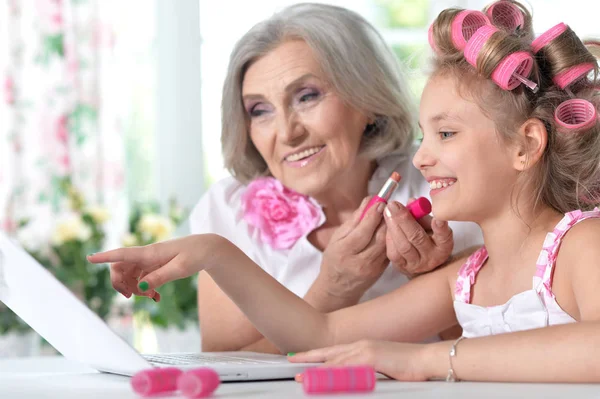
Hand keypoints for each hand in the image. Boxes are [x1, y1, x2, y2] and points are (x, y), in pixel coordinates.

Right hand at [87, 234, 228, 295]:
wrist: (209, 249)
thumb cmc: (196, 255)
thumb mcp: (180, 269)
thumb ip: (160, 278)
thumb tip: (141, 288)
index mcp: (150, 252)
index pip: (123, 254)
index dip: (105, 257)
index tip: (89, 258)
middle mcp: (147, 255)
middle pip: (121, 267)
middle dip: (121, 284)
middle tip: (131, 297)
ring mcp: (151, 260)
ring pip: (131, 275)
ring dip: (135, 289)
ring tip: (152, 298)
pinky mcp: (157, 265)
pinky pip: (143, 278)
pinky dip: (145, 288)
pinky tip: (156, 297)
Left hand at [289, 339, 435, 380]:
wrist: (426, 359)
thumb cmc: (409, 365)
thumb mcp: (382, 366)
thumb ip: (366, 370)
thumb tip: (354, 379)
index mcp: (363, 346)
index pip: (334, 351)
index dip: (316, 355)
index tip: (300, 357)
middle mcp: (361, 345)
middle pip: (329, 354)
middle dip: (309, 359)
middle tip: (292, 362)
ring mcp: (366, 350)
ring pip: (335, 361)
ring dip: (317, 370)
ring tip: (302, 378)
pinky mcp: (372, 358)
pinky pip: (348, 369)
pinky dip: (334, 374)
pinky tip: (325, 379)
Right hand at [316, 197, 388, 300]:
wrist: (338, 287)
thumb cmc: (335, 258)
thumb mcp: (337, 238)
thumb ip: (354, 220)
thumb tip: (370, 201)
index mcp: (344, 251)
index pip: (362, 232)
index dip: (373, 215)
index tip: (381, 201)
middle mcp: (360, 261)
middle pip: (378, 237)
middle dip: (386, 218)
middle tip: (390, 204)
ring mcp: (373, 268)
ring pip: (387, 243)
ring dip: (392, 226)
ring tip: (392, 214)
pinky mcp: (382, 270)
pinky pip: (390, 249)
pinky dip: (392, 237)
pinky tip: (393, 228)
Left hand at [384, 199, 453, 276]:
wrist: (419, 261)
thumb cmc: (425, 237)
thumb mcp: (428, 224)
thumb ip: (421, 213)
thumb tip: (411, 202)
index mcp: (443, 244)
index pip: (444, 236)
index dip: (440, 228)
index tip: (437, 219)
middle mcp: (432, 257)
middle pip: (418, 238)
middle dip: (404, 220)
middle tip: (394, 205)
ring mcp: (417, 264)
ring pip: (403, 246)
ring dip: (393, 227)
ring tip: (387, 212)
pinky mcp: (402, 267)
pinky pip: (393, 253)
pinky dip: (388, 237)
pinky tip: (386, 226)